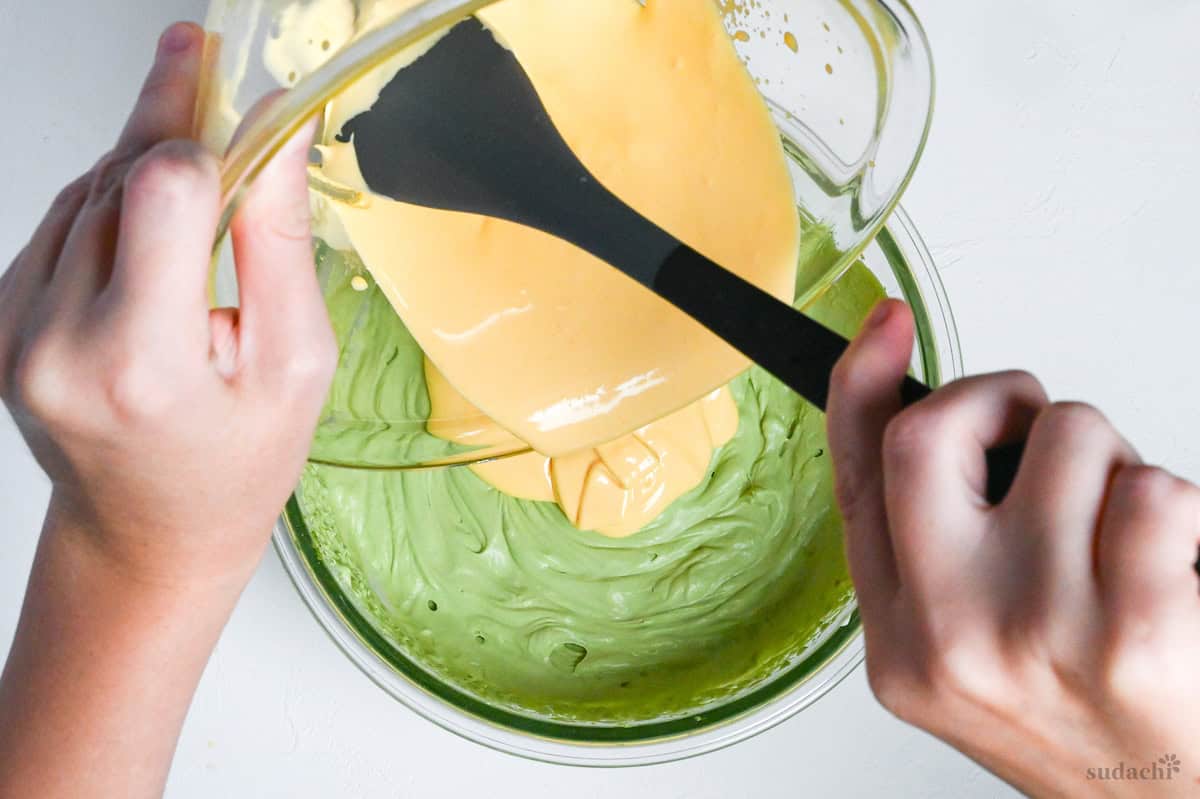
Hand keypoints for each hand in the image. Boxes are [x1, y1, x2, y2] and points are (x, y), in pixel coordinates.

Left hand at [0, 22, 334, 588]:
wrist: (147, 533)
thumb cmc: (235, 463)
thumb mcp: (294, 364)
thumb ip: (280, 243)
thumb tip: (278, 131)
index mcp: (143, 364)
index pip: (162, 192)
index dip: (205, 133)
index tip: (234, 89)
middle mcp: (55, 342)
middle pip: (115, 180)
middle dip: (171, 129)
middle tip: (200, 63)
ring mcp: (10, 332)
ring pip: (80, 193)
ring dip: (142, 172)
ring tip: (198, 186)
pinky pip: (56, 226)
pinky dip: (109, 209)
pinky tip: (152, 238)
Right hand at [827, 299, 1199, 797]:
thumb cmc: (1074, 714)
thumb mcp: (960, 643)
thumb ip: (932, 539)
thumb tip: (939, 414)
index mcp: (895, 631)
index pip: (856, 475)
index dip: (864, 380)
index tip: (888, 321)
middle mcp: (946, 631)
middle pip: (930, 433)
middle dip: (1002, 397)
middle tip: (1039, 427)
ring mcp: (1035, 632)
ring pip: (1073, 439)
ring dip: (1112, 463)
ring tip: (1119, 534)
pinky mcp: (1134, 635)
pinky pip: (1156, 489)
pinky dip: (1173, 506)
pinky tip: (1167, 565)